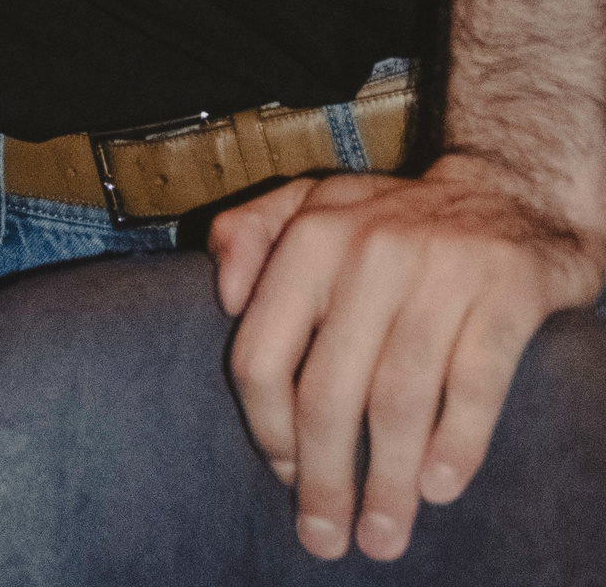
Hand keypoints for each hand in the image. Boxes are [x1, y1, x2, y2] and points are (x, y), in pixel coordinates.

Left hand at [211, 154, 604, 561]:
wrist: (508, 195)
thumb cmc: (394, 220)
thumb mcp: (313, 205)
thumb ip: (250, 234)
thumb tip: (225, 298)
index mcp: (311, 236)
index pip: (263, 353)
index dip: (267, 429)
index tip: (282, 475)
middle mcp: (369, 251)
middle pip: (328, 391)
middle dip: (322, 479)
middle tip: (325, 537)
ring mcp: (440, 274)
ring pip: (398, 400)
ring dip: (387, 483)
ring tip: (381, 535)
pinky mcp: (504, 295)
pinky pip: (474, 386)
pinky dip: (455, 445)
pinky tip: (438, 488)